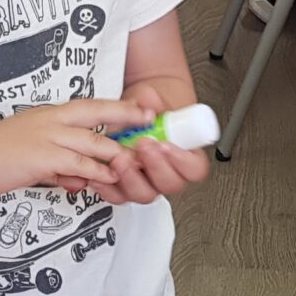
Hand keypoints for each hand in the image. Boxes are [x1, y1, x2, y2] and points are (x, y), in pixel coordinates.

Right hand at [0, 99, 146, 197]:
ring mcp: (47, 137)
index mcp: (49, 114)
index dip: (118, 106)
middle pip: (98, 114)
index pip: (91, 105)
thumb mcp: (32, 153)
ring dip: (116, 154)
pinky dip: (96, 173)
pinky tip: (107, 178)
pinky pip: (78, 165)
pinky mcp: (42, 158)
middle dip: (128, 119)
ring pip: (93, 143)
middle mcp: (51, 120)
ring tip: (134, 160)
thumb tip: (76, 180)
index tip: (141, 108)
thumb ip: (58, 165)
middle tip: (150, 124)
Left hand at [100, 82, 210, 202]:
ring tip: (120, 159)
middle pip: (170, 184)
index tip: (165, 144)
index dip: (182, 161)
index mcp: (186, 154)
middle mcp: (169, 173)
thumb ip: (153, 105)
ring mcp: (148, 182)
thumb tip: (146, 109)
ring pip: (144, 194)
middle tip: (143, 146)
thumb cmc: (151, 106)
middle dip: (154, 167)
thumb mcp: (156, 99)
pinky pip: (119, 196)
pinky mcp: (125, 186)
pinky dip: (108, 187)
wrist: (137, 109)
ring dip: (131, 179)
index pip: (194, 169)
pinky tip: (101, 173)